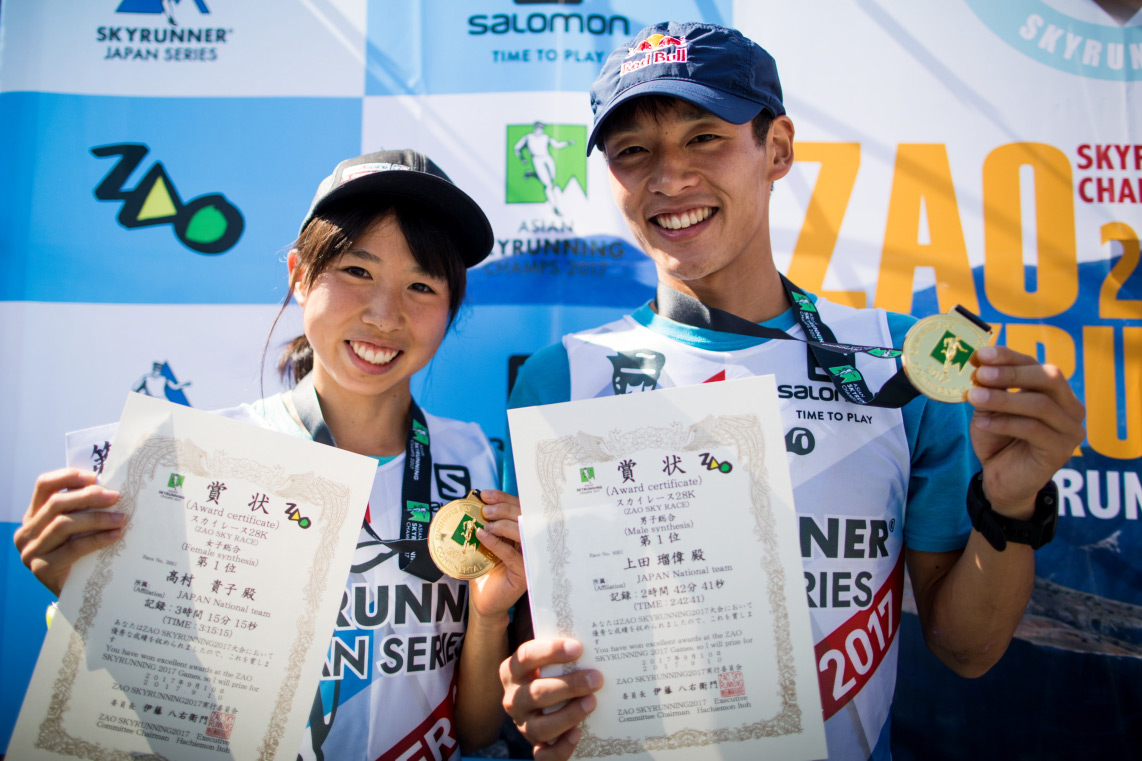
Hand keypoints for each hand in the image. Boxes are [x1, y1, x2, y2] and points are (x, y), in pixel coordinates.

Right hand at [14, 469, 125, 595]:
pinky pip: (73, 547)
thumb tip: (109, 488)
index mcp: (32, 516)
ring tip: (121, 518)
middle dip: (89, 497)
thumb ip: (81, 509)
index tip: (94, 477)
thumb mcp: (76, 528)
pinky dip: (97, 539)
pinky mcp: (41, 568)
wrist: (74, 593)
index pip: (44, 485)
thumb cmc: (78, 555)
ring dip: (97, 518)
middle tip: (115, 497)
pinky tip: (115, 535)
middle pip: (57, 504)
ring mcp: (30, 551)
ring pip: (64, 524)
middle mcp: (26, 532)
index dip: (68, 477)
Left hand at [469, 490, 526, 620]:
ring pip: (523, 533)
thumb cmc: (485, 570)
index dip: (504, 498)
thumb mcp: (486, 542)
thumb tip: (475, 501)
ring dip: (502, 523)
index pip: (520, 509)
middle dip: (503, 509)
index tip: (486, 495)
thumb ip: (486, 524)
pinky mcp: (525, 573)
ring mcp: (531, 558)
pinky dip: (496, 542)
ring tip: (484, 523)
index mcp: (524, 532)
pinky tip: (483, 536)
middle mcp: (532, 543)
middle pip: (525, 517)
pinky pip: (512, 554)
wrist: (484, 600)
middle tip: (484, 509)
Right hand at [500, 638, 602, 760]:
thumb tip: (591, 628)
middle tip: (595, 678)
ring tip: (592, 702)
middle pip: (536, 693)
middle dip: (568, 685)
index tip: (578, 647)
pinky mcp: (536, 748)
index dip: (550, 651)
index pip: (526, 657)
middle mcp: (513, 699)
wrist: (550, 707)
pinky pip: (544, 755)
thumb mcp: (550, 660)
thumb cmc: (554, 674)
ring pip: (539, 727)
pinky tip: (578, 734)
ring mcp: (524, 725)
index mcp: (512, 672)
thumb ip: (562, 650)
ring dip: (568, 715)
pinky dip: (561, 747)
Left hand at [967, 345, 1085, 516]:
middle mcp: (1070, 406)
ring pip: (1041, 404)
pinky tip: (983, 422)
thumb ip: (990, 388)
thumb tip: (980, 364)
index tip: (982, 354)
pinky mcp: (1061, 450)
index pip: (1035, 365)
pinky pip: (1034, 430)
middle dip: (1012, 373)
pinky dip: (1005, 423)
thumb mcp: (989, 409)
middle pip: (1049, 378)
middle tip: (981, 374)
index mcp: (1054, 391)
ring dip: (1004, 398)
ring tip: (975, 396)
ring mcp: (1070, 429)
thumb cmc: (998, 439)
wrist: (1002, 479)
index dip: (1009, 357)